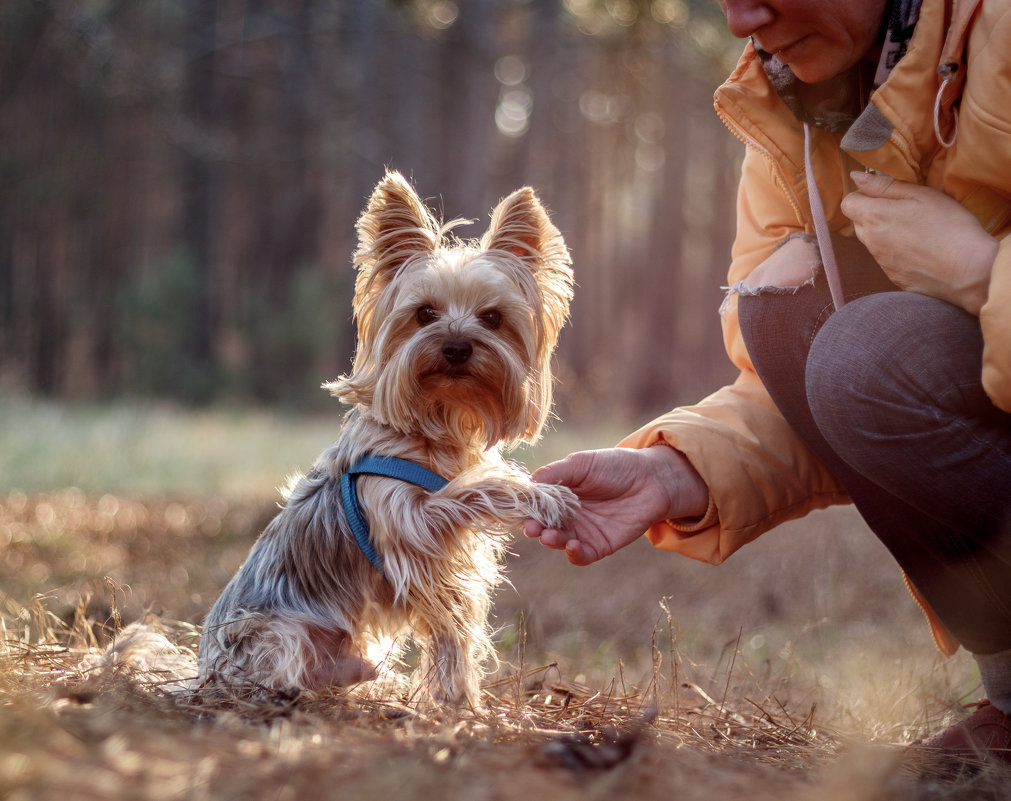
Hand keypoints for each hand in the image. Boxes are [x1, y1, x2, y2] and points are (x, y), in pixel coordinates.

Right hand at [523, 445, 707, 565]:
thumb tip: (527, 484)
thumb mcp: (581, 464)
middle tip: (532, 528)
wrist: (652, 479)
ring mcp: (583, 532)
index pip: (536, 505)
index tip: (521, 510)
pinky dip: (573, 554)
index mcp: (559, 494)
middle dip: (535, 528)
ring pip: (559, 542)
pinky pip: (581, 556)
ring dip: (551, 541)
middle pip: (543, 526)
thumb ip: (555, 474)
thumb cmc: (615, 466)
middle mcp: (567, 515)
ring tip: (549, 536)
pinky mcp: (600, 546)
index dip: (527, 509)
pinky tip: (571, 546)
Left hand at [840, 171, 996, 314]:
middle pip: (858, 222)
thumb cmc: (948, 225)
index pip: (847, 203)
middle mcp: (870, 241)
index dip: (862, 195)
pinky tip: (920, 248)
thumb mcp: (920, 195)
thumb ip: (885, 186)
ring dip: (885, 232)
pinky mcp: (892, 277)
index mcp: (874, 217)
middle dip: (872, 213)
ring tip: (915, 229)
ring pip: (872, 241)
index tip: (884, 193)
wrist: (967, 270)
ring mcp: (880, 262)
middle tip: (903, 210)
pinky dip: (897, 251)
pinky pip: (886, 259)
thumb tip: (856, 177)